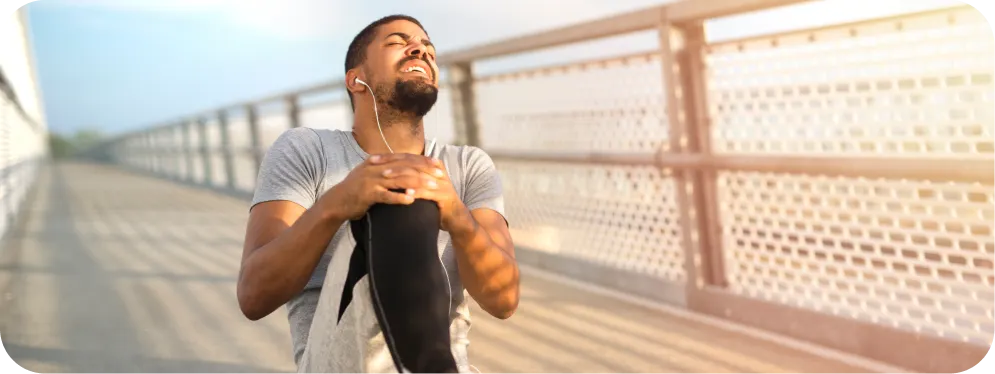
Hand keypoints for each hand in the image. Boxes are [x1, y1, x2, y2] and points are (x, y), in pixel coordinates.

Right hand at [324, 153, 445, 219]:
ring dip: (418, 183)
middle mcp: (375, 168)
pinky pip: (386, 196)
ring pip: (399, 180)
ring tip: (433, 187)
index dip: (422, 160)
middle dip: (424, 169)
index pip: (404, 158)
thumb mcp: (370, 174)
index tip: (437, 163)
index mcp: (378, 161)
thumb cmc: (356, 190)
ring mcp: (371, 180)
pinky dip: (399, 198)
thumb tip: (403, 166)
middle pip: (405, 166)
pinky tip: (411, 200)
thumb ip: (385, 169)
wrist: (336, 202)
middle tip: (440, 174)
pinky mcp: (367, 194)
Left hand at [370, 153, 468, 231]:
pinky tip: (405, 193)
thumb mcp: (422, 186)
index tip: (372, 159)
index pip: (407, 157)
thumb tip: (388, 169)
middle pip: (411, 163)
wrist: (456, 218)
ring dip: (401, 176)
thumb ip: (410, 176)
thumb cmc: (435, 202)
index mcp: (431, 165)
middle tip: (376, 165)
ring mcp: (442, 182)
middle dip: (392, 164)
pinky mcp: (445, 195)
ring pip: (418, 176)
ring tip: (385, 177)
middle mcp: (437, 170)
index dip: (389, 157)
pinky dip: (416, 192)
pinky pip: (428, 192)